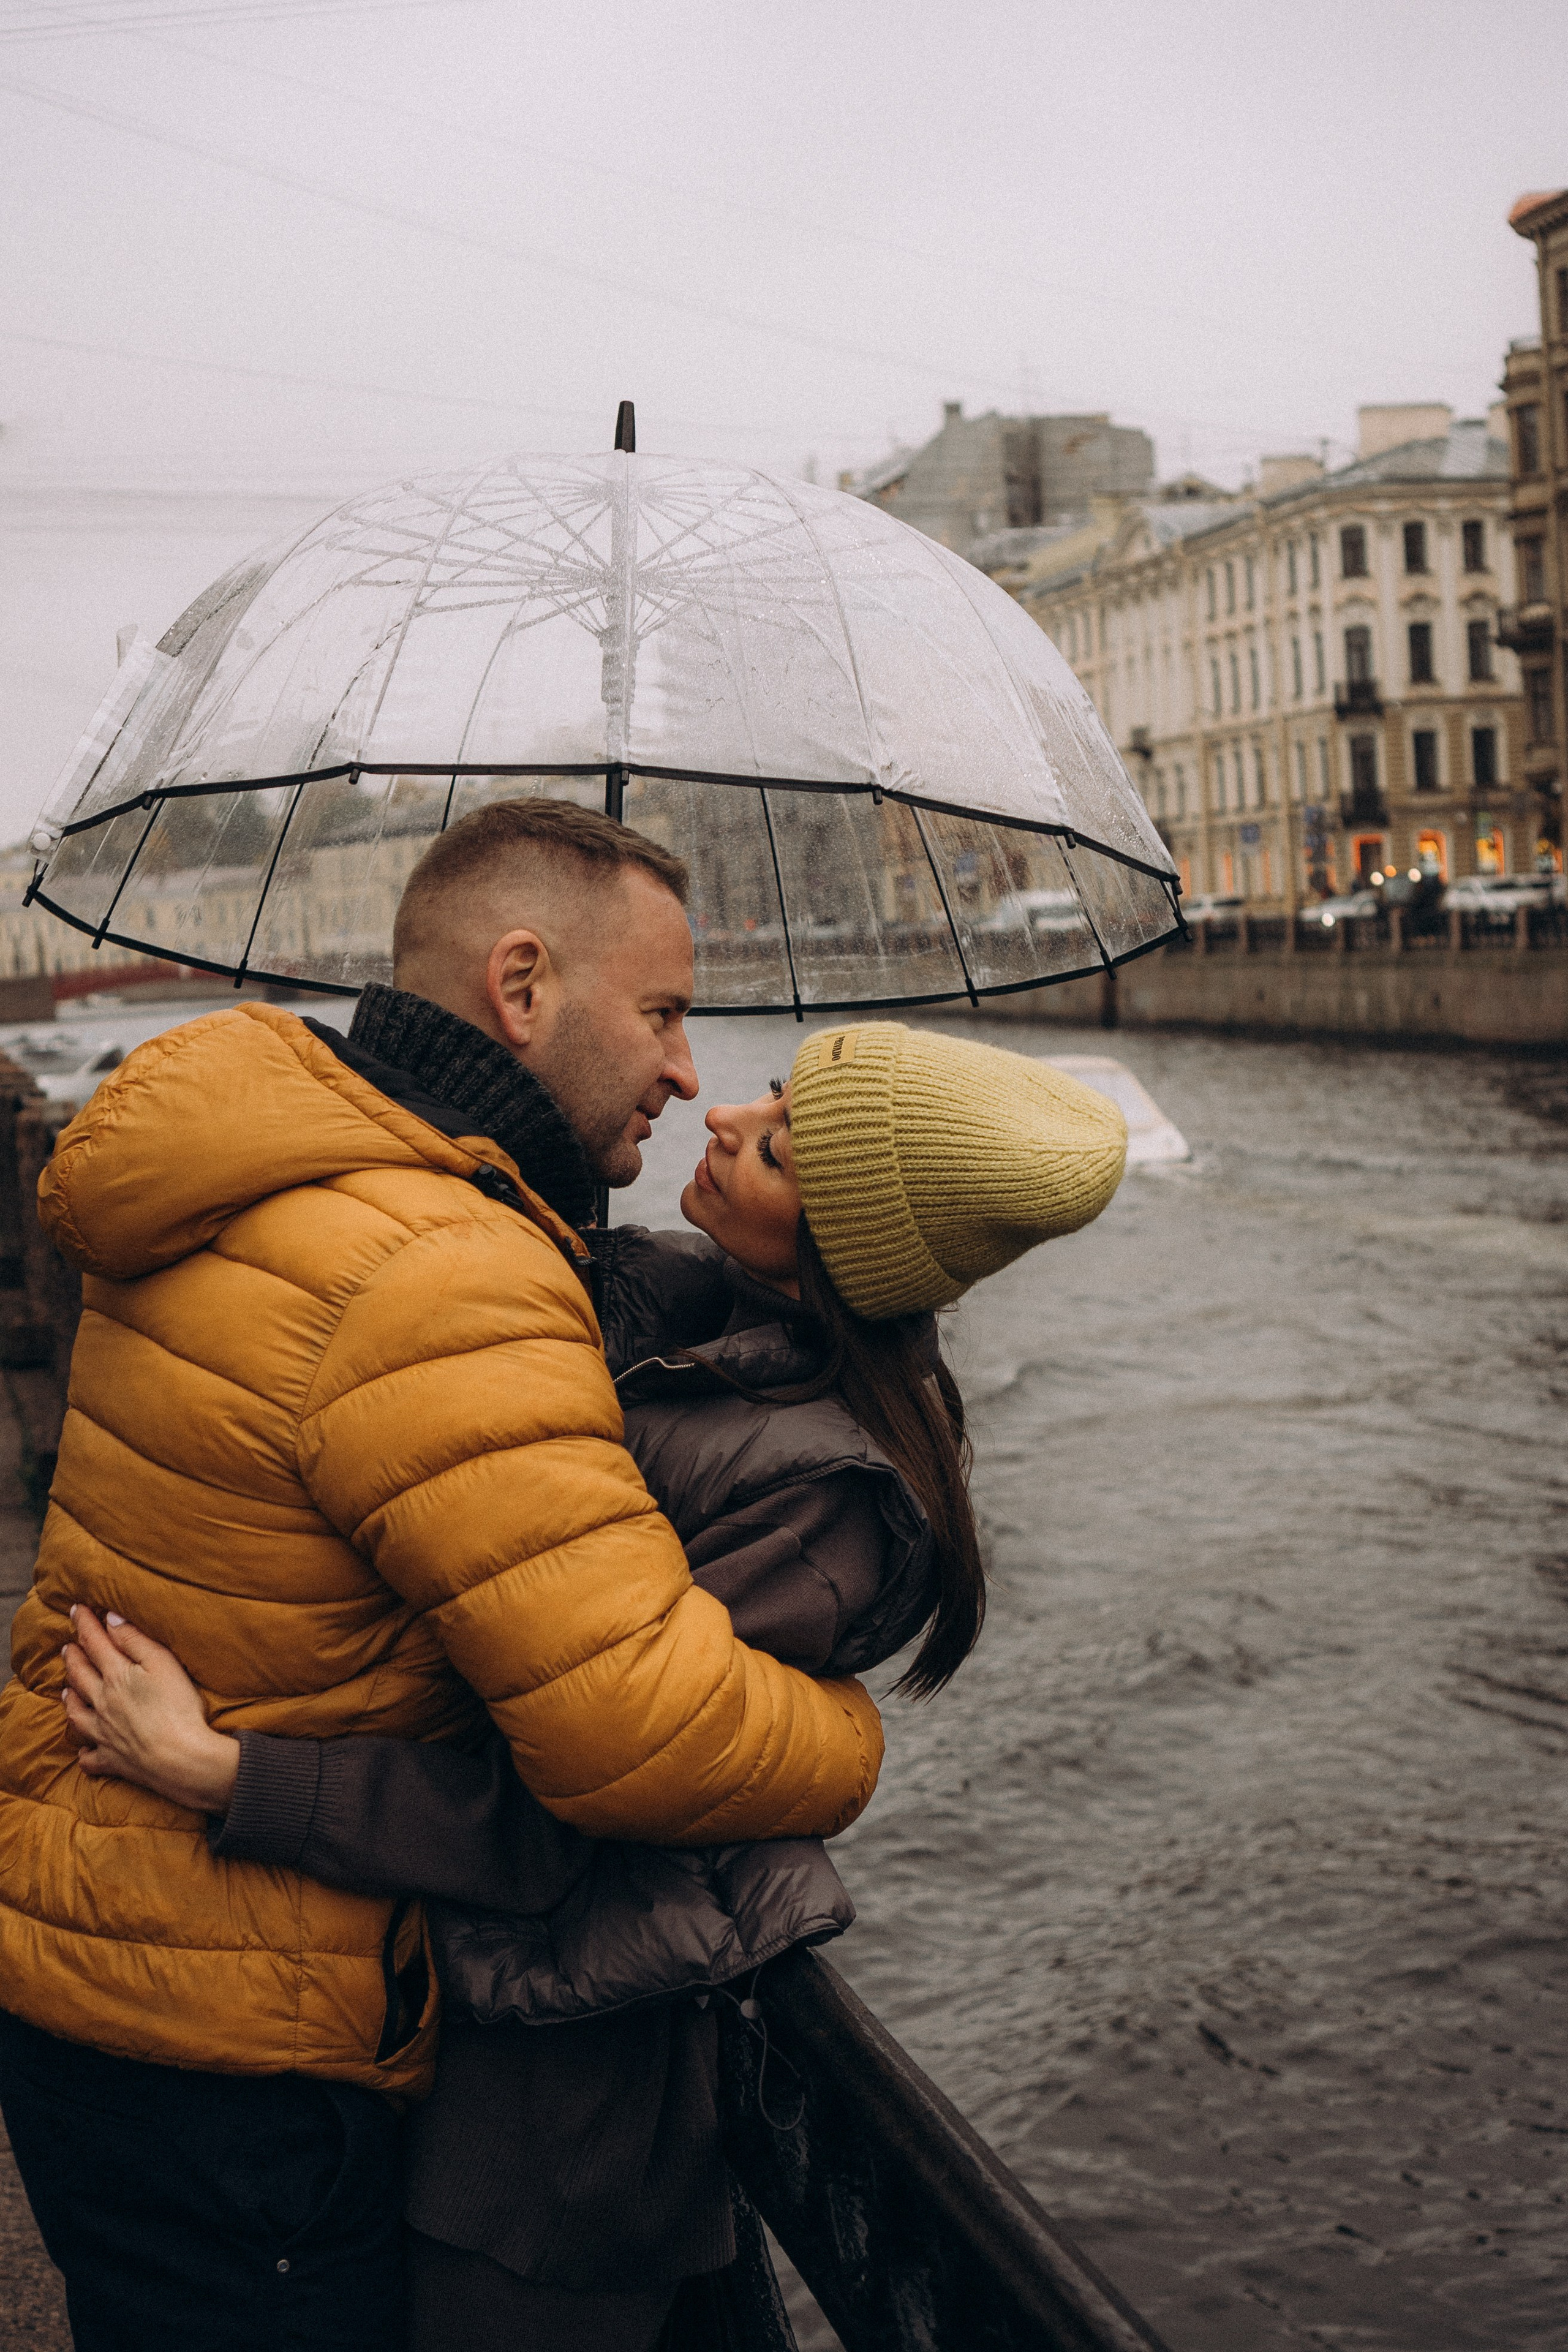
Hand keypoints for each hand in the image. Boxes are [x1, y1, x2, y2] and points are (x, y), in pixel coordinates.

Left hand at [61, 1605, 239, 1814]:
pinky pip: (91, 1757)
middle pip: (81, 1675)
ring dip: (71, 1698)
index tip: (76, 1608)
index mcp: (116, 1676)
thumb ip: (134, 1640)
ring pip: (77, 1713)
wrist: (180, 1758)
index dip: (85, 1623)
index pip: (95, 1643)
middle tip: (68, 1645)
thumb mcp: (162, 1663)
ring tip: (67, 1689)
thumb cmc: (177, 1707)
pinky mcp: (112, 1760)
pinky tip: (83, 1749)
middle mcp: (103, 1703)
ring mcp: (104, 1733)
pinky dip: (84, 1752)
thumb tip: (110, 1619)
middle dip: (73, 1656)